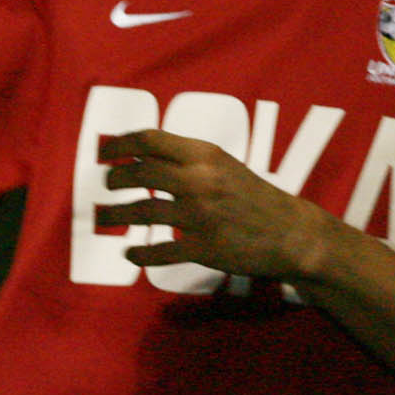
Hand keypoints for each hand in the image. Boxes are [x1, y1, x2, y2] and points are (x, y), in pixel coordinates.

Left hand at [96, 128, 333, 279]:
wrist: (292, 233)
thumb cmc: (251, 195)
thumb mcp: (222, 165)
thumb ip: (184, 158)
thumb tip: (138, 153)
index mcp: (205, 155)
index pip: (150, 139)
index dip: (120, 145)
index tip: (104, 154)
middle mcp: (201, 181)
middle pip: (139, 173)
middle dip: (114, 179)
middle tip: (107, 185)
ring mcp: (202, 215)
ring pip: (141, 212)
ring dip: (113, 216)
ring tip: (102, 219)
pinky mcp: (204, 248)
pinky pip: (159, 251)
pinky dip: (139, 254)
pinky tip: (130, 254)